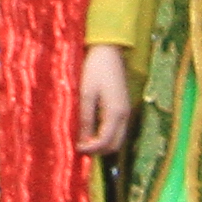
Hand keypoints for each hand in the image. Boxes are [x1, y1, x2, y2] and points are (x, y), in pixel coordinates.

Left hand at [76, 41, 134, 157]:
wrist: (108, 51)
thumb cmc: (95, 69)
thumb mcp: (86, 93)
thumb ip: (85, 118)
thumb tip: (81, 140)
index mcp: (115, 112)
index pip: (105, 142)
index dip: (90, 149)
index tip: (75, 149)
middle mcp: (124, 115)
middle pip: (114, 145)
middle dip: (98, 150)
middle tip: (79, 147)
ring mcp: (125, 111)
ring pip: (117, 138)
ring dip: (102, 143)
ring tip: (83, 139)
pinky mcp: (123, 107)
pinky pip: (117, 129)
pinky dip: (106, 135)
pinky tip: (91, 129)